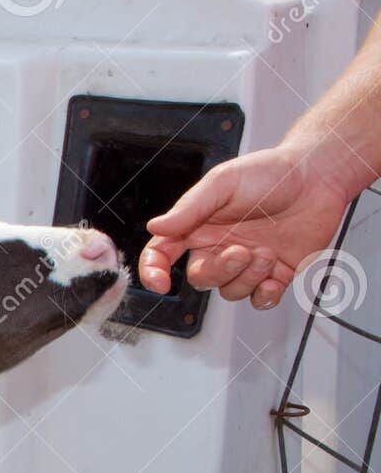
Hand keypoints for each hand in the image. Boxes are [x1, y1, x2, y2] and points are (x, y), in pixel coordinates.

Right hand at [138, 143, 353, 309]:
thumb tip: (155, 227)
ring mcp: (247, 263)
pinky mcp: (276, 273)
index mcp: (199, 227)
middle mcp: (219, 247)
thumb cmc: (271, 172)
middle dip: (219, 271)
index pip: (162, 254)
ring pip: (231, 291)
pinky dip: (265, 296)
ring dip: (248, 277)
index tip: (160, 284)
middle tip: (242, 252)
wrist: (319, 177)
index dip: (153, 271)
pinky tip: (274, 277)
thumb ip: (188, 207)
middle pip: (200, 278)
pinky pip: (260, 300)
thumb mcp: (223, 182)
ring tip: (268, 252)